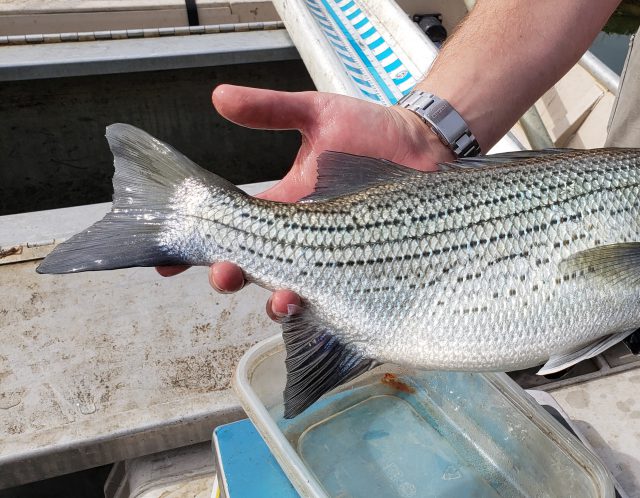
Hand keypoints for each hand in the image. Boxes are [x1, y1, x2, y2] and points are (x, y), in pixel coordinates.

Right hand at [157, 84, 453, 318]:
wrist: (427, 144)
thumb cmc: (373, 129)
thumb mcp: (316, 113)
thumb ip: (270, 110)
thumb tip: (219, 95)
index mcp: (283, 205)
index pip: (230, 230)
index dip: (196, 247)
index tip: (166, 260)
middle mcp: (303, 238)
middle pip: (253, 268)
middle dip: (231, 276)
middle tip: (223, 275)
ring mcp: (334, 257)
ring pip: (291, 290)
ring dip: (277, 299)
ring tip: (281, 296)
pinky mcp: (366, 269)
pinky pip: (339, 298)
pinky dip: (324, 307)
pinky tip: (316, 303)